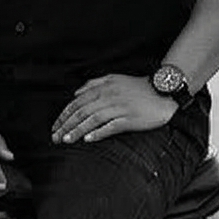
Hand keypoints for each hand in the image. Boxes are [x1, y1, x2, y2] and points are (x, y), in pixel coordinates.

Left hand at [52, 74, 176, 144]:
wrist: (163, 93)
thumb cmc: (137, 87)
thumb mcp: (114, 79)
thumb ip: (94, 84)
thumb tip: (75, 93)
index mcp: (104, 87)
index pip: (78, 102)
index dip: (64, 114)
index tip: (55, 126)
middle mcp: (110, 96)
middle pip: (82, 111)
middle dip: (66, 125)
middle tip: (55, 137)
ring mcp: (120, 108)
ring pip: (93, 119)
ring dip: (78, 130)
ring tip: (66, 140)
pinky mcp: (130, 119)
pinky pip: (111, 126)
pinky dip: (99, 133)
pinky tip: (88, 139)